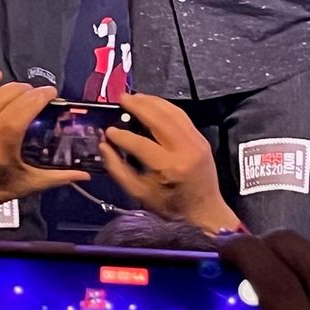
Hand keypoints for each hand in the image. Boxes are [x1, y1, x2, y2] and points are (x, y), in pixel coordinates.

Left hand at [0, 70, 88, 215]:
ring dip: (12, 87)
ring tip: (27, 88)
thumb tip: (86, 175)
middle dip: (30, 92)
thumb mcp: (32, 184)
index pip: (22, 113)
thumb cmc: (0, 190)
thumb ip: (59, 177)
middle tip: (43, 92)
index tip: (52, 93)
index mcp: (4, 146)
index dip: (38, 98)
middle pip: (10, 101)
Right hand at [98, 93, 239, 232]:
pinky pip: (181, 116)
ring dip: (152, 101)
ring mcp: (196, 142)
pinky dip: (165, 107)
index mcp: (169, 167)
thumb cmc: (170, 205)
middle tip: (121, 99)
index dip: (122, 135)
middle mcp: (185, 150)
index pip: (141, 144)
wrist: (205, 211)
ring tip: (135, 97)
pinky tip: (152, 104)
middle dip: (138, 106)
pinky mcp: (201, 139)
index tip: (108, 130)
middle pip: (159, 120)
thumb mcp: (139, 193)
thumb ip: (118, 169)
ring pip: (172, 113)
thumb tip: (104, 145)